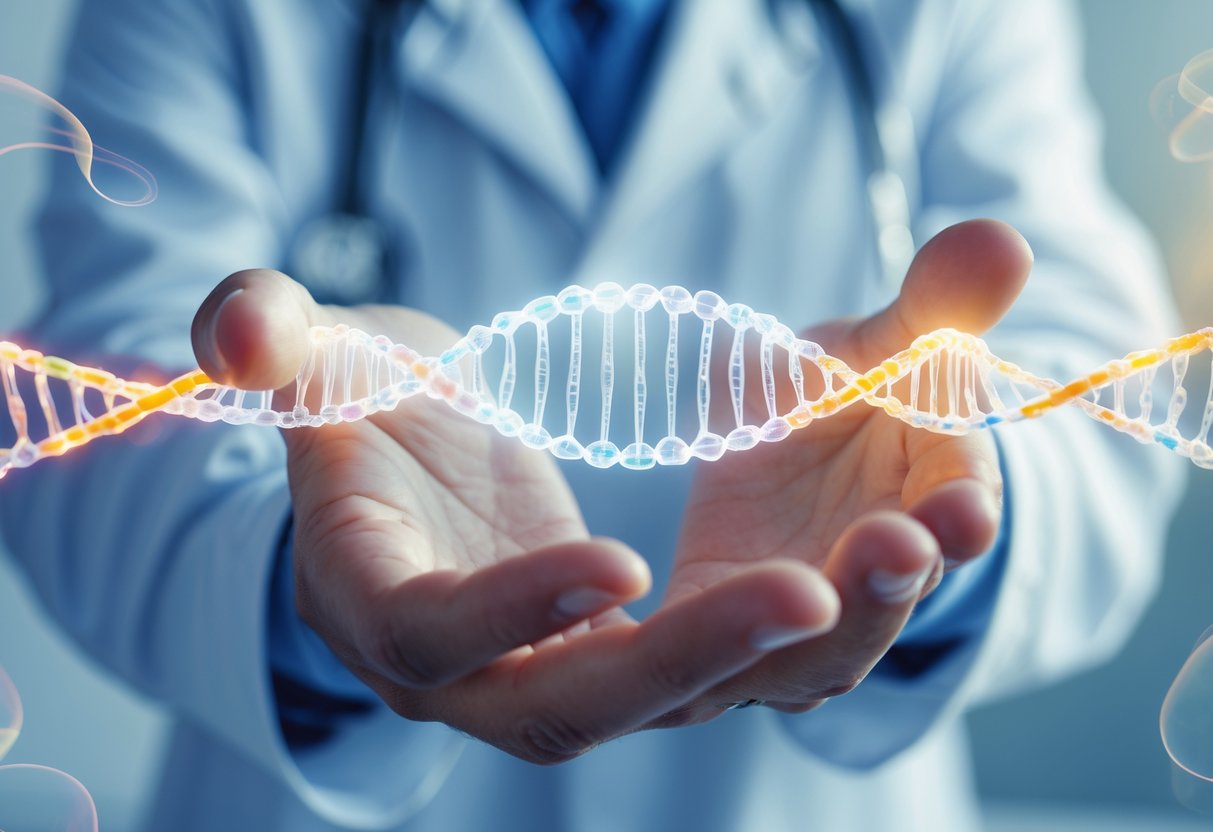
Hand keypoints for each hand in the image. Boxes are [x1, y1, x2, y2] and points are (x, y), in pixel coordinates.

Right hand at [191, 270, 840, 762]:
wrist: (412, 464)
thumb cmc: (362, 412)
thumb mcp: (322, 363)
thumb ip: (276, 344)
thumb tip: (238, 322)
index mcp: (376, 601)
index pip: (434, 636)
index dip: (514, 610)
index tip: (612, 560)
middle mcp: (466, 671)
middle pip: (572, 704)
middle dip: (684, 660)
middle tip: (805, 594)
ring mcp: (549, 670)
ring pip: (660, 699)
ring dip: (765, 652)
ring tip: (875, 574)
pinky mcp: (616, 649)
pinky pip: (705, 660)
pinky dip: (783, 625)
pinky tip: (867, 567)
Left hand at [666, 220, 1031, 716]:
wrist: (786, 450)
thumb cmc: (849, 394)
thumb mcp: (879, 344)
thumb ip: (933, 306)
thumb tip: (1000, 240)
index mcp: (936, 501)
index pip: (961, 516)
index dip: (962, 514)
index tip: (961, 508)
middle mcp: (883, 580)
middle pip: (892, 597)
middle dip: (893, 577)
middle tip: (895, 544)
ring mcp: (813, 624)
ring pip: (821, 647)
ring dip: (818, 622)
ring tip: (805, 593)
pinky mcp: (735, 637)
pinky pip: (723, 656)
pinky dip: (715, 642)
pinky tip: (688, 622)